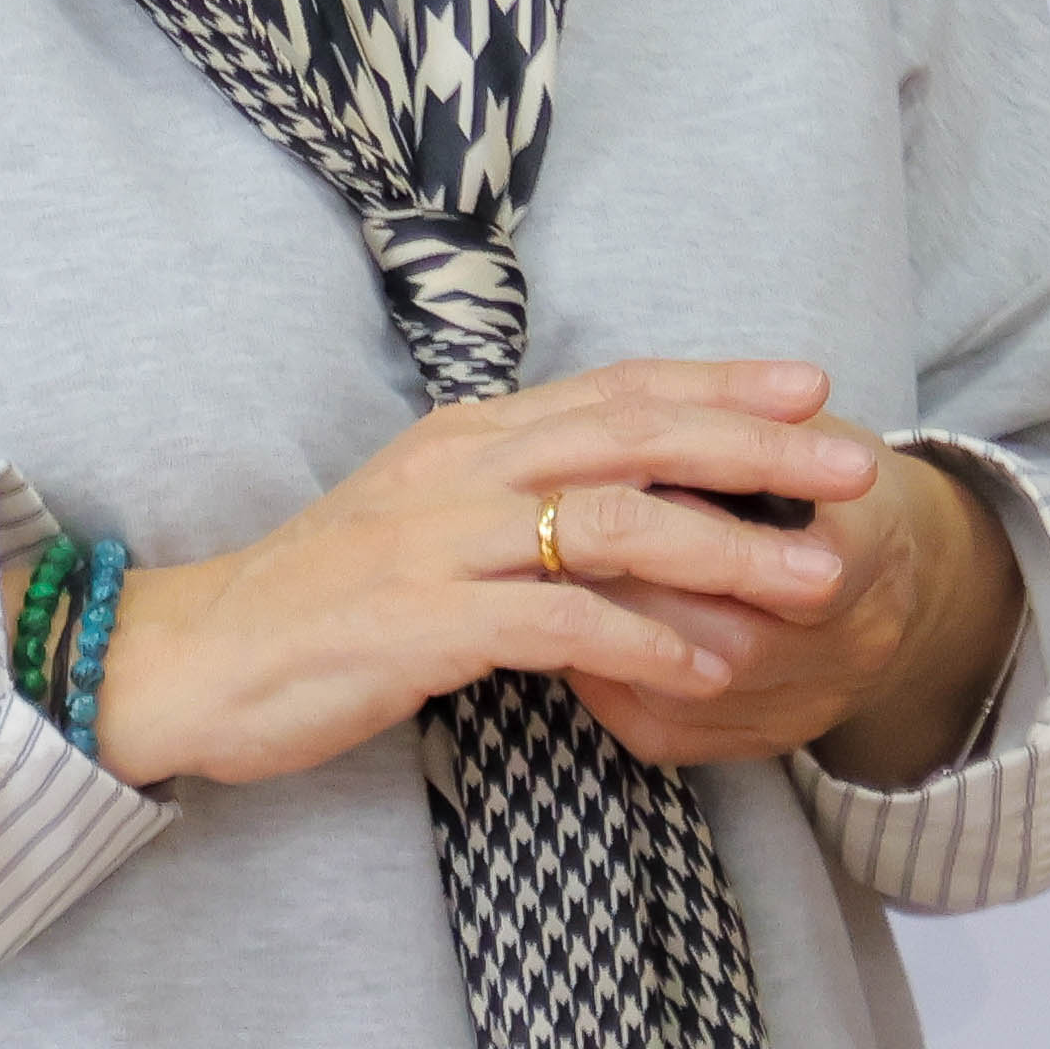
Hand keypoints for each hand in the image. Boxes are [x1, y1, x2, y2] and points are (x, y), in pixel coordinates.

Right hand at [47, 358, 882, 788]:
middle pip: (635, 434)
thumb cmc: (324, 598)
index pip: (617, 388)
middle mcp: (463, 466)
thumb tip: (620, 497)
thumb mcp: (426, 520)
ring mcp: (440, 540)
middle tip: (856, 464)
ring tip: (813, 580)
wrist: (193, 657)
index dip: (720, 381)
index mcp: (471, 434)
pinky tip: (704, 667)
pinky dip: (639, 641)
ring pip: (611, 522)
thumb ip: (516, 499)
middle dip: (757, 446)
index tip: (814, 383)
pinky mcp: (419, 622)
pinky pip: (553, 623)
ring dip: (725, 549)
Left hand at [565, 430, 1017, 783]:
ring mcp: (807, 706)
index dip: (703, 536)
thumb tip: (623, 446)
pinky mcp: (759, 743)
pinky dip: (606, 684)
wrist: (893, 570)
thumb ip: (733, 432)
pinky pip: (665, 732)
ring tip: (550, 587)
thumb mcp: (801, 431)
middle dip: (639, 591)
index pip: (800, 567)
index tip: (627, 494)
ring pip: (690, 696)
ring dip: (611, 640)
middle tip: (559, 547)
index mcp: (876, 548)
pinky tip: (569, 639)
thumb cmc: (826, 476)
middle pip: (736, 643)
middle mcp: (855, 644)